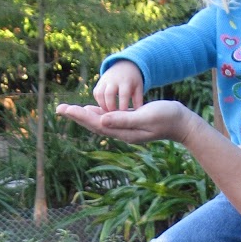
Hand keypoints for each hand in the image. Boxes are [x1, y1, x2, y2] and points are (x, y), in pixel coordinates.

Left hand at [57, 99, 204, 145]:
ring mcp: (125, 129)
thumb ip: (123, 119)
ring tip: (68, 109)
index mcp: (123, 131)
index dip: (79, 116)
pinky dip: (96, 114)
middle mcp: (121, 132)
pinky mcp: (128, 123)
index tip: (65, 109)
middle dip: (76, 116)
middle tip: (59, 109)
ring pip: (99, 122)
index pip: (96, 123)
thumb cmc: (166, 117)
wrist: (181, 123)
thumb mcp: (145, 116)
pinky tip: (89, 110)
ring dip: (83, 115)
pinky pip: (107, 119)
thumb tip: (102, 121)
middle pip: (93, 124)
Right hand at [92, 61, 143, 111]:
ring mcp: (105, 80)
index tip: (124, 116)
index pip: (123, 94)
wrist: (124, 65)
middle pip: (109, 94)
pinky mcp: (99, 82)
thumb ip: (138, 100)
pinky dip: (99, 101)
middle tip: (114, 116)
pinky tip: (105, 107)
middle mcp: (114, 80)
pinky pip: (96, 93)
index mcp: (126, 81)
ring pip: (99, 94)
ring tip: (109, 113)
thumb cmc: (133, 81)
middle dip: (110, 106)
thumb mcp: (138, 88)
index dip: (123, 106)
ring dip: (103, 105)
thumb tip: (137, 115)